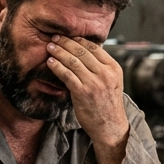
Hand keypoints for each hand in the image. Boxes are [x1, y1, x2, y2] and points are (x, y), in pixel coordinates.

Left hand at [45, 36, 129, 163]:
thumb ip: (101, 68)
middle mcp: (105, 73)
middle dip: (66, 42)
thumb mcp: (111, 82)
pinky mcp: (83, 92)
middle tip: (55, 38)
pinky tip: (50, 62)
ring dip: (59, 52)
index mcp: (113, 68)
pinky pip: (67, 74)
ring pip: (73, 61)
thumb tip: (85, 52)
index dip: (79, 40)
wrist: (110, 127)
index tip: (68, 37)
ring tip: (50, 47)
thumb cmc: (108, 105)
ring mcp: (94, 83)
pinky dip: (57, 66)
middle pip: (82, 51)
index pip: (94, 47)